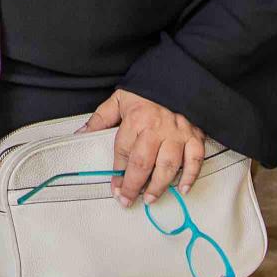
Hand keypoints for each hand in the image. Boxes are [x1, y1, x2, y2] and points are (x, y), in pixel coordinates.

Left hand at [80, 89, 206, 206]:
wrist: (176, 76)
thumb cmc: (146, 91)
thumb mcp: (119, 100)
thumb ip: (100, 119)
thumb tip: (81, 135)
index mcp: (136, 119)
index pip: (123, 152)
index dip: (118, 174)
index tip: (115, 189)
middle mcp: (157, 127)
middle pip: (144, 163)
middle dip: (134, 185)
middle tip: (128, 200)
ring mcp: (178, 133)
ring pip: (169, 165)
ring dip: (159, 186)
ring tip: (150, 199)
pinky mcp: (195, 135)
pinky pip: (195, 159)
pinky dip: (190, 176)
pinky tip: (183, 189)